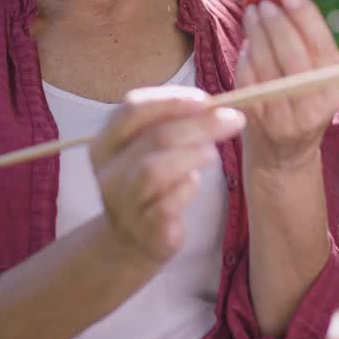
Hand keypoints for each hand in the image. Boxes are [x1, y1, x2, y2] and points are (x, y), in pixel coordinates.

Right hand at [88, 86, 245, 264]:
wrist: (132, 240)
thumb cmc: (149, 183)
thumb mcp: (150, 149)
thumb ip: (172, 124)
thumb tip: (214, 105)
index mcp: (106, 142)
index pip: (132, 109)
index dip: (170, 99)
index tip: (205, 99)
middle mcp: (108, 172)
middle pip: (154, 137)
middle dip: (199, 124)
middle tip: (232, 118)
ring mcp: (123, 203)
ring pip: (155, 170)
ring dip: (192, 155)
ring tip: (212, 153)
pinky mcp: (145, 229)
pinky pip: (167, 204)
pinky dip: (187, 188)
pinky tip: (195, 182)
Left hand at [235, 0, 338, 172]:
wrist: (283, 154)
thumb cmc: (300, 99)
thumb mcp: (315, 74)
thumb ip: (307, 38)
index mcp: (335, 88)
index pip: (321, 45)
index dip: (304, 15)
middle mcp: (314, 105)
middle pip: (292, 53)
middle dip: (275, 22)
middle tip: (263, 2)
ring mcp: (285, 116)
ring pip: (266, 63)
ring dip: (256, 33)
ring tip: (252, 14)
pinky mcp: (258, 120)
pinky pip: (248, 79)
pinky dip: (246, 57)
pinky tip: (247, 45)